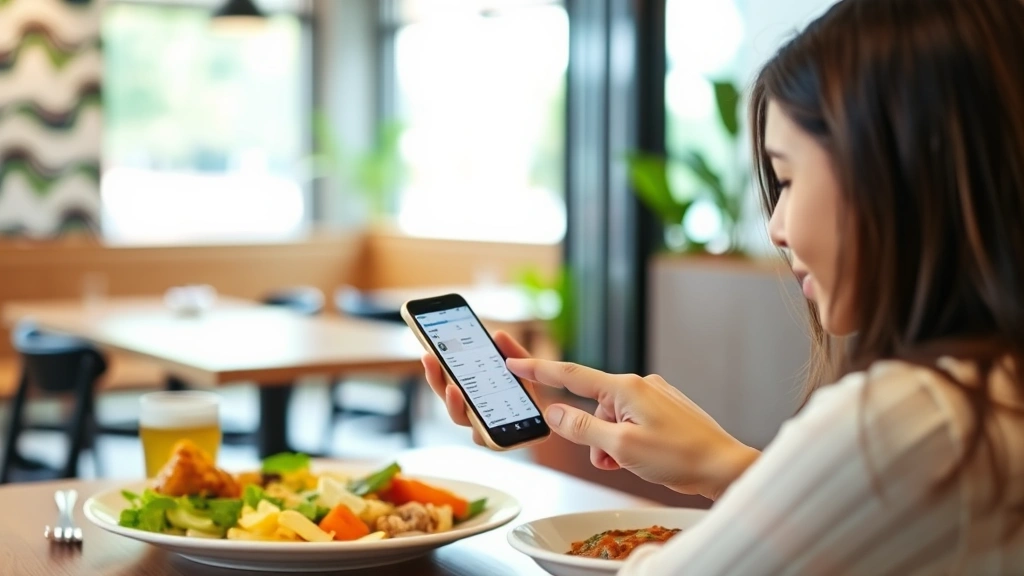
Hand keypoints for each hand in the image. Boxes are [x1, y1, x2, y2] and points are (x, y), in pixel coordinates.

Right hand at [421, 331, 545, 447]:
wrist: (553, 413)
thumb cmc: (529, 391)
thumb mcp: (523, 366)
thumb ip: (512, 351)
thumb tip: (498, 334)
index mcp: (471, 391)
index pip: (446, 381)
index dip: (435, 369)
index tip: (428, 353)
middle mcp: (472, 410)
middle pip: (447, 398)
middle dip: (436, 380)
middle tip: (431, 360)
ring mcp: (482, 426)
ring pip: (461, 419)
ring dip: (454, 404)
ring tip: (453, 389)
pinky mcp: (498, 441)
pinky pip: (486, 438)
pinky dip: (482, 430)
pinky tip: (481, 422)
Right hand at [505, 358, 758, 500]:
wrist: (725, 467)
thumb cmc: (680, 457)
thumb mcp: (621, 448)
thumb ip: (582, 429)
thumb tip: (555, 414)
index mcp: (625, 388)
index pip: (570, 374)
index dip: (537, 369)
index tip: (511, 360)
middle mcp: (638, 385)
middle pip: (591, 408)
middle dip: (592, 436)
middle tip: (611, 458)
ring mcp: (652, 396)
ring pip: (610, 420)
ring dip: (610, 444)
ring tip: (633, 462)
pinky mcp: (662, 410)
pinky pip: (628, 423)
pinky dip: (626, 443)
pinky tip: (643, 458)